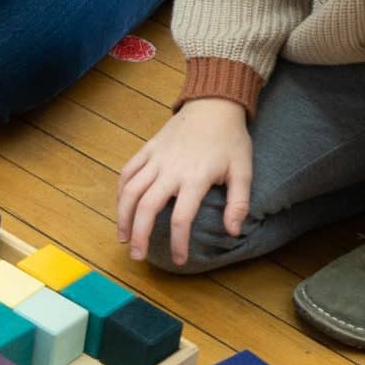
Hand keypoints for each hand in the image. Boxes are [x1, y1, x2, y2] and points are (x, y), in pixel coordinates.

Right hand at [115, 99, 250, 267]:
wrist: (214, 104)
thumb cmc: (231, 139)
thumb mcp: (243, 170)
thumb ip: (238, 203)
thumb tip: (233, 232)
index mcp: (195, 178)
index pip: (181, 218)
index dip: (178, 242)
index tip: (179, 260)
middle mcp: (170, 170)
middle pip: (146, 207)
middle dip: (139, 234)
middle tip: (137, 256)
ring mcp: (156, 159)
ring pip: (130, 190)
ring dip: (122, 216)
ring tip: (123, 237)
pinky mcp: (147, 149)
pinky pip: (127, 171)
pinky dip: (120, 191)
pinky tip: (121, 207)